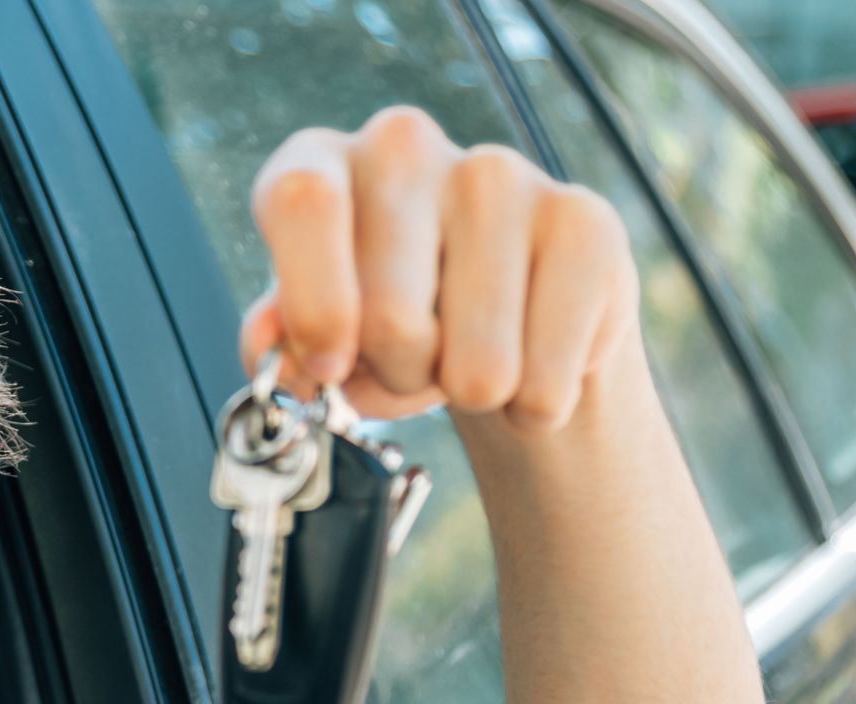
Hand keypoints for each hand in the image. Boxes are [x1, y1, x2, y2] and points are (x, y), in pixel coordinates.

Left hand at [240, 106, 640, 432]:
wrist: (506, 329)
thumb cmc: (390, 325)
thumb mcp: (317, 337)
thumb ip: (282, 340)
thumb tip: (270, 346)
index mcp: (319, 164)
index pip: (302, 202)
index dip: (315, 306)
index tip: (329, 370)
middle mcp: (405, 147)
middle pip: (389, 314)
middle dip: (398, 376)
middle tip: (411, 364)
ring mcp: (502, 173)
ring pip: (474, 363)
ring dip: (469, 396)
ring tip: (469, 360)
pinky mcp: (585, 221)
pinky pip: (544, 378)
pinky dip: (533, 404)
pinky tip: (532, 358)